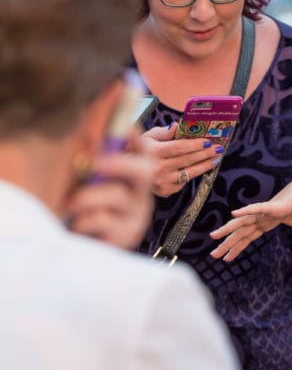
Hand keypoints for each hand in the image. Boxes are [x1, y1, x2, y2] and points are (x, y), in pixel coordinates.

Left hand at [65, 132, 154, 248]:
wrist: (81, 249)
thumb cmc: (82, 210)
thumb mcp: (87, 179)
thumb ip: (92, 151)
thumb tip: (96, 120)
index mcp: (131, 176)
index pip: (142, 149)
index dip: (136, 137)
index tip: (127, 127)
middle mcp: (140, 194)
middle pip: (144, 170)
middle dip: (119, 162)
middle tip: (94, 162)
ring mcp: (136, 216)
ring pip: (117, 195)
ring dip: (86, 197)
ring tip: (69, 205)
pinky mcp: (127, 237)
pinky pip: (103, 221)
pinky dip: (83, 221)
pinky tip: (76, 226)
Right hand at [142, 123, 226, 197]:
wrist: (125, 172)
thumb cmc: (137, 150)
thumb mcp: (147, 136)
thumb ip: (164, 132)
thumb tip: (177, 126)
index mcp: (153, 152)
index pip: (179, 147)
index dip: (195, 144)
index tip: (208, 141)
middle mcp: (157, 168)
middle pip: (187, 160)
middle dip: (205, 154)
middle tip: (218, 149)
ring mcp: (161, 182)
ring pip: (189, 173)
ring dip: (204, 165)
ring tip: (215, 159)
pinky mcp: (164, 191)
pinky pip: (183, 182)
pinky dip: (192, 175)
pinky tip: (200, 168)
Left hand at [210, 170, 291, 262]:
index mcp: (267, 222)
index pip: (248, 238)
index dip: (236, 248)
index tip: (226, 258)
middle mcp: (262, 217)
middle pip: (240, 233)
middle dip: (226, 244)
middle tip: (213, 255)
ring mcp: (265, 211)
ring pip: (242, 222)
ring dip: (228, 229)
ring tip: (213, 236)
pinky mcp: (273, 206)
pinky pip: (257, 208)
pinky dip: (246, 211)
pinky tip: (233, 214)